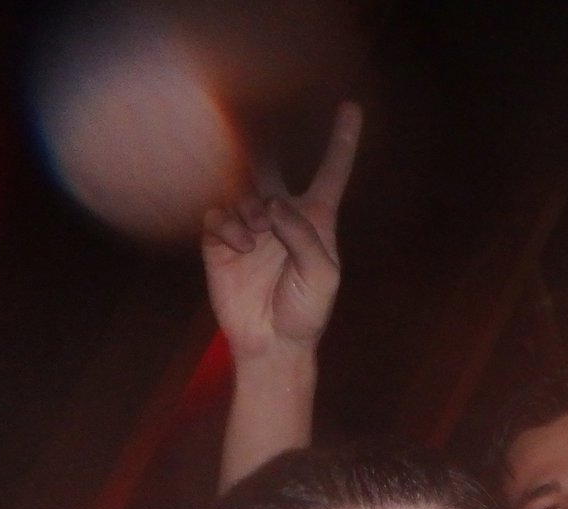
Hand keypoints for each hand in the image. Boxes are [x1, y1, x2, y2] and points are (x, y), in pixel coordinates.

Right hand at [202, 102, 361, 361]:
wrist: (270, 342)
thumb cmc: (306, 311)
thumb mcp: (323, 276)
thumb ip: (305, 237)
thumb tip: (274, 204)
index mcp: (317, 219)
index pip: (331, 171)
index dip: (342, 140)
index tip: (350, 107)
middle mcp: (282, 215)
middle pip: (269, 166)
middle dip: (258, 150)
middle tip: (251, 141)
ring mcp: (249, 225)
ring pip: (240, 189)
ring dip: (249, 205)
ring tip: (257, 235)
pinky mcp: (220, 241)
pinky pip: (217, 214)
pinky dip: (227, 224)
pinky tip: (240, 244)